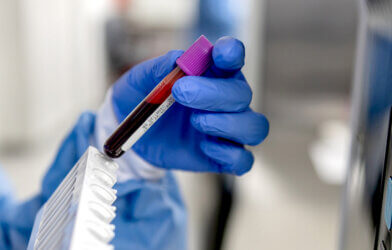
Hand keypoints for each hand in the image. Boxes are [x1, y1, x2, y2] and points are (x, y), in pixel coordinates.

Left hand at [112, 37, 268, 174]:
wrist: (134, 133)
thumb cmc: (143, 99)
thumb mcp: (141, 80)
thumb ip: (159, 68)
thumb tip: (179, 60)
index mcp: (212, 73)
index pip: (233, 56)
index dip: (232, 53)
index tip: (220, 55)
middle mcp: (226, 99)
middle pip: (243, 94)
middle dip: (214, 94)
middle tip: (181, 93)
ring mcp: (227, 129)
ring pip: (255, 127)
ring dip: (228, 124)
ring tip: (197, 122)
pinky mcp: (222, 155)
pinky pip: (243, 159)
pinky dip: (230, 155)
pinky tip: (204, 147)